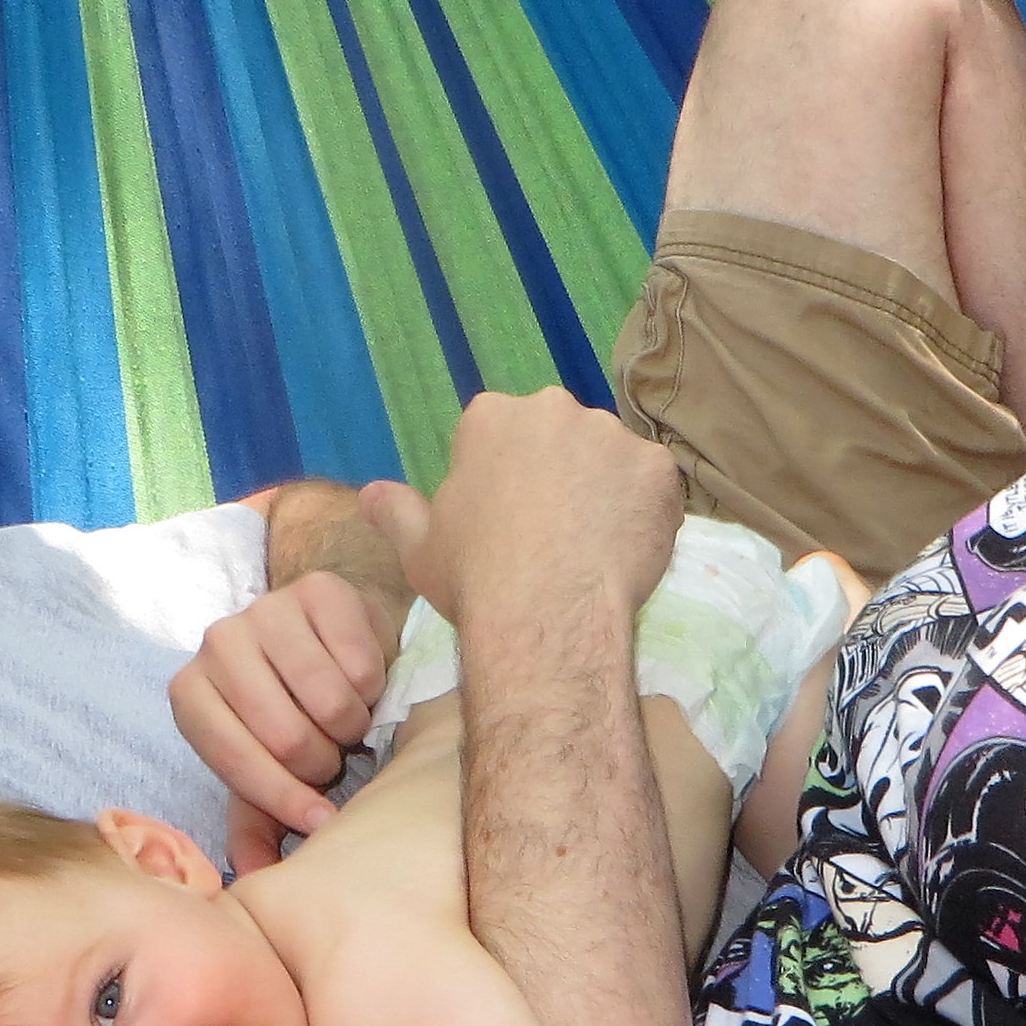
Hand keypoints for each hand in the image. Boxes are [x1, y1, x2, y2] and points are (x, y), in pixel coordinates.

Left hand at [171, 571, 400, 871]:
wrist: (337, 639)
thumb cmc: (295, 713)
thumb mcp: (269, 770)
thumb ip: (256, 822)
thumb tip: (254, 877)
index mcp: (190, 695)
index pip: (236, 761)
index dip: (285, 799)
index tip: (323, 819)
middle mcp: (215, 644)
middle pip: (287, 736)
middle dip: (323, 760)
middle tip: (331, 751)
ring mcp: (264, 609)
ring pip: (328, 701)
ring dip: (351, 723)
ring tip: (345, 716)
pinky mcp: (316, 588)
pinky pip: (360, 662)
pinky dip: (372, 685)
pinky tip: (360, 679)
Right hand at [358, 391, 678, 633]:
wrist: (545, 616)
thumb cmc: (474, 579)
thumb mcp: (419, 548)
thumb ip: (395, 511)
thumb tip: (367, 494)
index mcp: (491, 418)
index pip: (502, 434)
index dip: (507, 478)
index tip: (509, 519)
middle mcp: (553, 409)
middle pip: (561, 435)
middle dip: (561, 472)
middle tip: (555, 533)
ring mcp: (611, 435)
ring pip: (612, 458)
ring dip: (607, 490)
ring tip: (595, 546)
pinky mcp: (658, 468)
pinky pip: (655, 486)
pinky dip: (646, 513)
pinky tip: (628, 551)